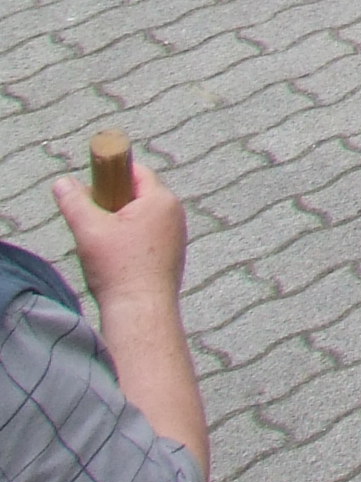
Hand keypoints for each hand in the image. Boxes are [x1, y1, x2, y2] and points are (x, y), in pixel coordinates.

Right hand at [55, 157, 187, 320]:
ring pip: (143, 217)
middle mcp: (175, 213)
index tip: (91, 189)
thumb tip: (63, 183)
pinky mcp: (173, 253)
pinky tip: (116, 259)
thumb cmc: (119, 268)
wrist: (141, 309)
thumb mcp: (88, 230)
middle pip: (139, 195)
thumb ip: (74, 202)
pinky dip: (131, 241)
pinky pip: (149, 235)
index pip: (136, 172)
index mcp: (161, 199)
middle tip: (93, 223)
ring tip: (103, 245)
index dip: (111, 176)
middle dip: (113, 204)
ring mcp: (177, 234)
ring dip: (121, 225)